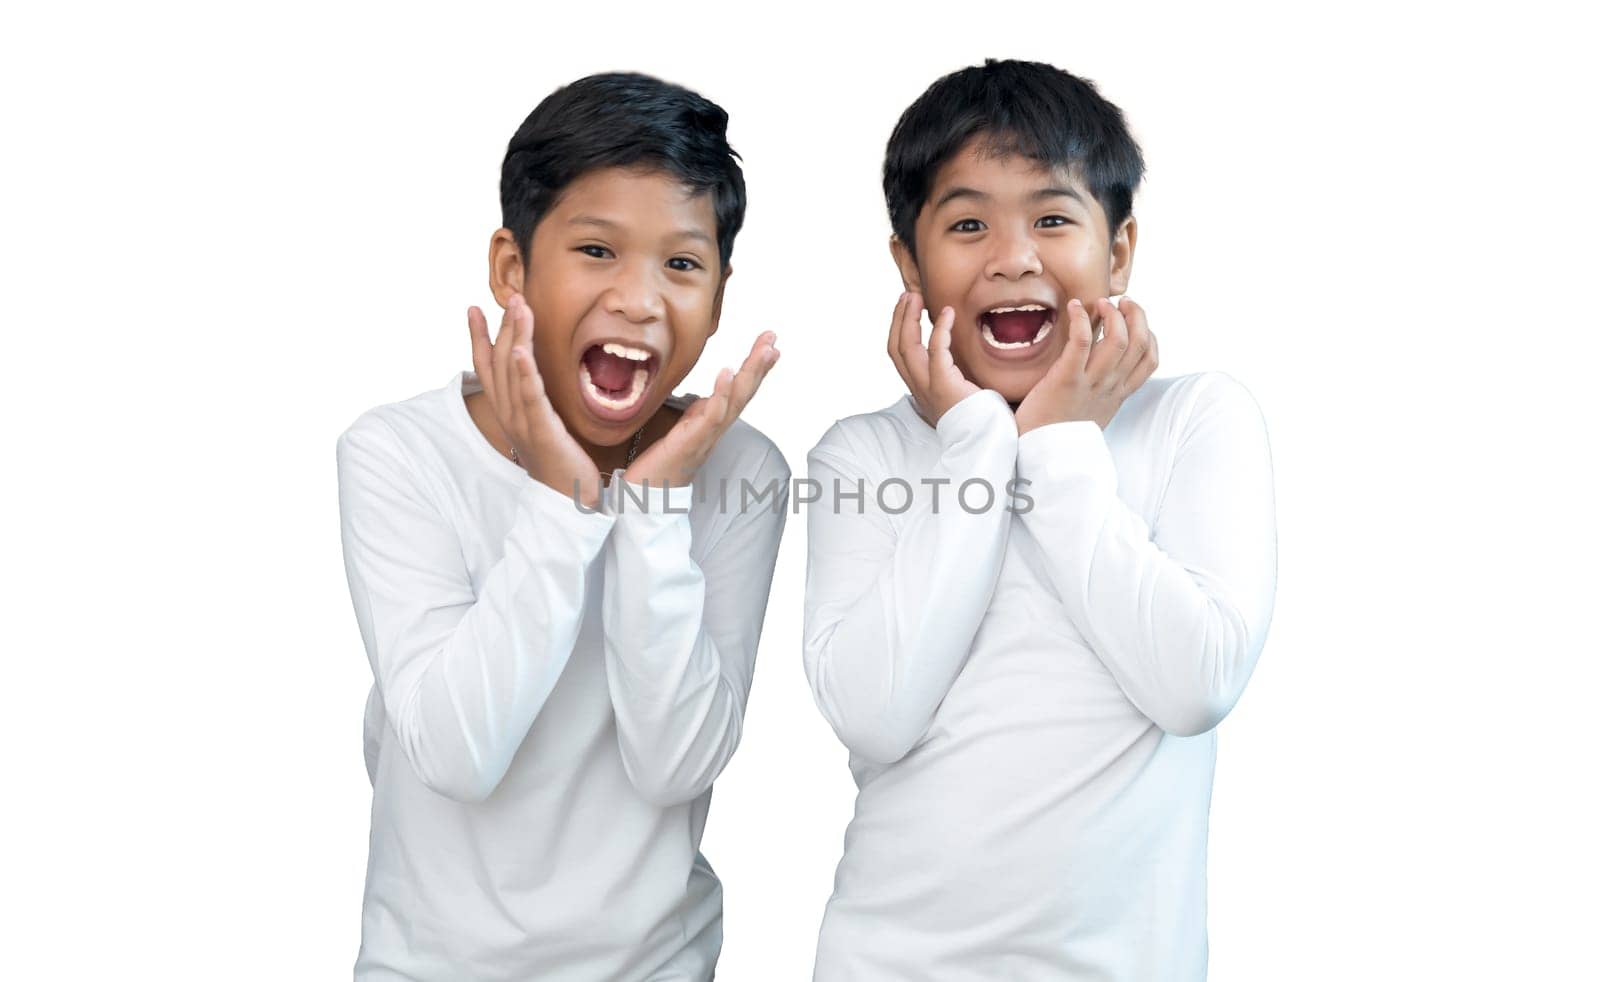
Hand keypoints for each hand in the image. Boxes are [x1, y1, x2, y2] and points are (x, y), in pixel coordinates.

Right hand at [467, 294, 603, 507]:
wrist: (566, 501)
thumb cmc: (558, 463)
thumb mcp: (541, 426)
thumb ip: (535, 401)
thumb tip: (534, 380)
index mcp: (508, 412)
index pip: (487, 368)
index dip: (478, 337)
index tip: (472, 308)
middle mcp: (509, 414)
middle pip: (500, 362)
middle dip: (503, 326)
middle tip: (510, 295)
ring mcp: (523, 422)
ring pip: (514, 372)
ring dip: (515, 337)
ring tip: (517, 307)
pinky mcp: (542, 431)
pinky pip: (530, 397)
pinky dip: (525, 372)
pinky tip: (523, 350)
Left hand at [622, 331, 779, 488]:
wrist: (648, 496)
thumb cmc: (663, 464)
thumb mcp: (683, 430)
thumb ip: (698, 415)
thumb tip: (708, 398)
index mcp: (713, 422)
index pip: (739, 390)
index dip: (755, 368)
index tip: (768, 344)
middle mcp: (716, 427)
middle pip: (744, 391)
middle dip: (760, 364)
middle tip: (773, 338)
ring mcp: (707, 434)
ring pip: (736, 399)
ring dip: (751, 373)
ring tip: (764, 350)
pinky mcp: (692, 440)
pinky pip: (712, 415)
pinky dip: (722, 392)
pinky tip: (727, 372)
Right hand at [887, 291, 978, 425]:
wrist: (984, 443)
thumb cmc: (980, 421)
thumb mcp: (959, 397)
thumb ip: (954, 379)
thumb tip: (960, 363)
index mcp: (921, 390)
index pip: (899, 356)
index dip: (898, 330)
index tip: (907, 309)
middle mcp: (919, 389)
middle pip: (895, 349)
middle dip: (899, 319)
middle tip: (908, 295)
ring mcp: (929, 388)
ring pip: (906, 348)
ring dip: (909, 319)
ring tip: (916, 297)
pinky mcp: (944, 386)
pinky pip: (936, 351)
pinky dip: (940, 329)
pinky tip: (949, 313)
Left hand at [1014, 297, 1157, 434]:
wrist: (1038, 455)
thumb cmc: (1058, 430)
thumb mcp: (1092, 411)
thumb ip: (1102, 389)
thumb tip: (1101, 365)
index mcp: (1117, 395)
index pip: (1150, 359)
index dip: (1149, 332)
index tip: (1134, 318)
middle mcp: (1110, 388)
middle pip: (1140, 343)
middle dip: (1136, 314)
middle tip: (1120, 301)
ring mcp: (1090, 384)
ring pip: (1118, 340)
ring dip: (1112, 313)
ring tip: (1099, 302)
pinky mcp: (1066, 381)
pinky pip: (1082, 342)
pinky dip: (1081, 319)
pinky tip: (1074, 306)